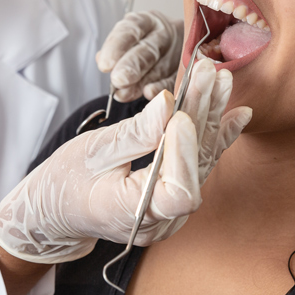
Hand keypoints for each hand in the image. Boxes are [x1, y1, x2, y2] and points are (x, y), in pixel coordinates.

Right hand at [0, 59, 249, 262]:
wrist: (58, 209)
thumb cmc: (66, 180)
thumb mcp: (93, 151)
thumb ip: (136, 132)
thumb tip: (169, 102)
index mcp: (130, 213)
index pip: (175, 191)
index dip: (184, 153)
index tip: (180, 114)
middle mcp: (158, 221)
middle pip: (193, 168)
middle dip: (201, 116)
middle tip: (206, 72)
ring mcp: (170, 216)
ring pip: (200, 164)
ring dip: (211, 119)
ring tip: (220, 81)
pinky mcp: (174, 202)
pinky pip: (199, 168)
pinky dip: (216, 138)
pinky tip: (237, 115)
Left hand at [96, 10, 183, 101]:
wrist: (172, 47)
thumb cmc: (142, 44)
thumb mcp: (126, 40)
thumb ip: (115, 49)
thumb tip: (101, 59)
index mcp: (145, 21)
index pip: (131, 29)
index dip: (117, 46)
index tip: (105, 64)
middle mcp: (163, 33)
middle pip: (148, 49)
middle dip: (131, 66)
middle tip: (117, 80)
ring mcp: (178, 51)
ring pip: (160, 67)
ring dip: (140, 83)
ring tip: (123, 94)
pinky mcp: (186, 70)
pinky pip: (174, 80)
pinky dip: (161, 88)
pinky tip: (148, 94)